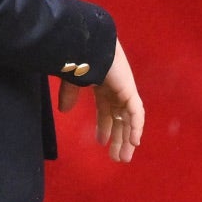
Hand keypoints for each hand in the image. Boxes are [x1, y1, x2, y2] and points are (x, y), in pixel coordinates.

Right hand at [58, 40, 144, 162]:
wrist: (87, 43)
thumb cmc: (78, 56)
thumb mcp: (71, 80)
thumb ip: (70, 95)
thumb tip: (64, 111)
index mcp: (102, 85)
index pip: (106, 110)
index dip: (104, 126)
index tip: (101, 142)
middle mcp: (116, 89)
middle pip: (120, 118)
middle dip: (118, 138)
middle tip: (118, 158)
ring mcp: (124, 89)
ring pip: (129, 119)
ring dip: (127, 138)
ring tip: (124, 157)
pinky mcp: (129, 90)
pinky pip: (136, 112)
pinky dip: (136, 127)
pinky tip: (133, 143)